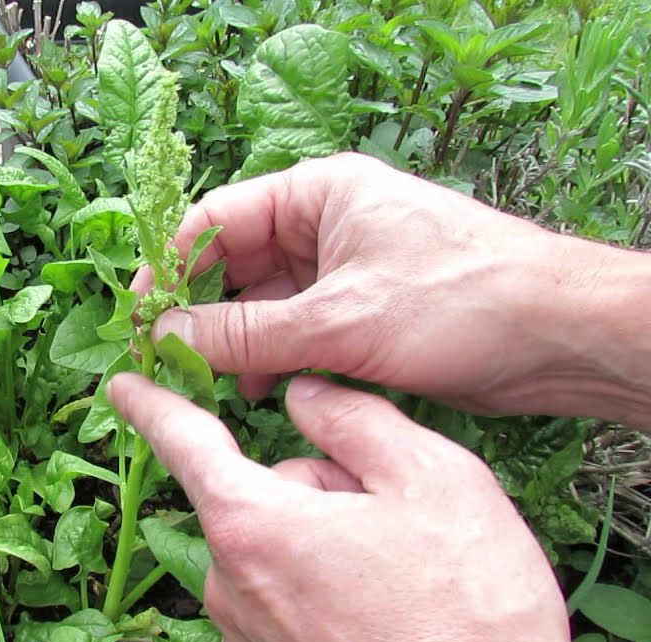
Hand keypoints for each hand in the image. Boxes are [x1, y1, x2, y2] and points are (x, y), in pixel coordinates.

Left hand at [108, 373, 594, 641]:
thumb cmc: (471, 623)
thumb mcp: (435, 483)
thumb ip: (354, 419)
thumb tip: (306, 397)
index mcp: (253, 525)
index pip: (184, 440)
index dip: (153, 402)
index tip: (124, 384)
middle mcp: (230, 589)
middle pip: (258, 504)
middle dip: (316, 498)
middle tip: (397, 532)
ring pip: (275, 562)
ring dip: (323, 559)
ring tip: (403, 596)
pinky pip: (285, 619)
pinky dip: (326, 613)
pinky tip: (386, 635)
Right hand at [134, 153, 650, 428]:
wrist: (559, 337)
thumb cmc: (460, 300)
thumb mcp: (339, 320)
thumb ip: (245, 333)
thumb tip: (165, 337)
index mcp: (317, 193)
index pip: (215, 219)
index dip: (169, 267)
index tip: (137, 316)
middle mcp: (324, 223)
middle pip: (233, 264)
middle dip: (200, 312)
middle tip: (165, 361)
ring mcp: (343, 269)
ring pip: (262, 303)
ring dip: (235, 343)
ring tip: (211, 387)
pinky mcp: (362, 311)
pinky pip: (295, 330)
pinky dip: (272, 359)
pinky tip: (260, 392)